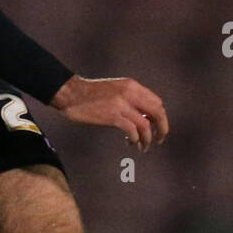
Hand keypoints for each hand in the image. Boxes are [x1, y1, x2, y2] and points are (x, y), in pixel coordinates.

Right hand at [49, 75, 168, 150]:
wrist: (70, 93)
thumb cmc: (89, 93)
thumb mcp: (114, 89)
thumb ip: (128, 97)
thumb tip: (141, 115)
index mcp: (132, 85)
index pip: (157, 102)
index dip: (159, 117)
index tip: (155, 127)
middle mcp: (130, 93)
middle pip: (158, 112)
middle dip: (162, 128)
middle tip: (159, 139)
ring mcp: (122, 104)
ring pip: (146, 124)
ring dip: (148, 138)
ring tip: (144, 147)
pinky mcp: (112, 116)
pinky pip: (132, 130)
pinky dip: (135, 139)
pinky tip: (131, 143)